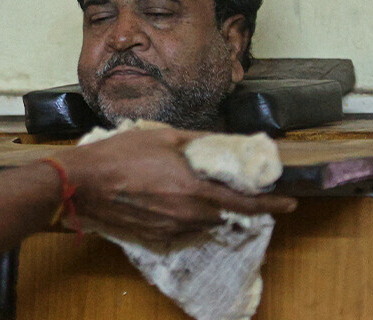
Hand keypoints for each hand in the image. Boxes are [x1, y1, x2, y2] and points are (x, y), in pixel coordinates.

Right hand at [55, 128, 295, 241]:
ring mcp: (171, 229)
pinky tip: (168, 198)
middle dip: (234, 202)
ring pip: (203, 222)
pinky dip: (185, 215)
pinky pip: (182, 227)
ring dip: (207, 208)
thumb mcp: (164, 136)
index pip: (246, 204)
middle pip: (226, 214)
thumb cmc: (121, 155)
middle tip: (231, 185)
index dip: (272, 204)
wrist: (83, 183)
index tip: (290, 203)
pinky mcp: (154, 236)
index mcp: (195, 191)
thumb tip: (224, 141)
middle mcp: (188, 215)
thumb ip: (200, 140)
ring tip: (192, 188)